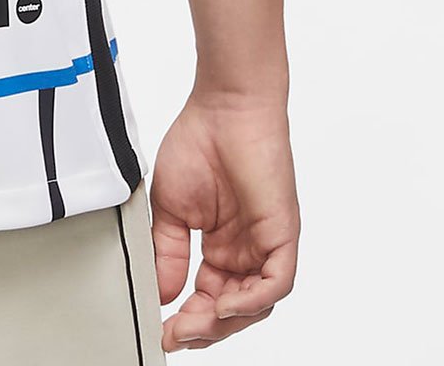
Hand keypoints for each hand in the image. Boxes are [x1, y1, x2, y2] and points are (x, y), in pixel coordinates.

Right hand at [151, 94, 298, 351]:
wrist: (224, 108)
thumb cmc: (198, 142)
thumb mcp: (170, 206)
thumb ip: (167, 251)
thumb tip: (160, 293)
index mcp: (221, 246)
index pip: (208, 297)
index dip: (187, 318)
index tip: (161, 329)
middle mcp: (247, 251)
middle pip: (232, 309)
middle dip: (203, 328)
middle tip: (175, 334)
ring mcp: (266, 245)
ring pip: (255, 304)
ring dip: (225, 321)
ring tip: (192, 325)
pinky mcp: (283, 236)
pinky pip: (275, 283)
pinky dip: (251, 300)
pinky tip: (223, 304)